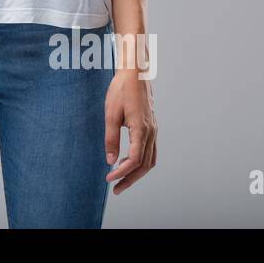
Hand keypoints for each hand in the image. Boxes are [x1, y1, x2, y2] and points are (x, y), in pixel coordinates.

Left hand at [104, 69, 157, 194]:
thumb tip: (111, 161)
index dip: (122, 173)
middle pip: (145, 165)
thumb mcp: (111, 113)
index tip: (109, 179)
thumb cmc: (121, 90)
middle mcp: (151, 132)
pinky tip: (128, 162)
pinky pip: (150, 151)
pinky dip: (141, 162)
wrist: (135, 73)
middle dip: (130, 179)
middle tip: (116, 189)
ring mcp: (154, 130)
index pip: (135, 160)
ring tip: (121, 180)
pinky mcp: (152, 127)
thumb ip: (111, 138)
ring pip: (150, 160)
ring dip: (137, 172)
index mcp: (141, 129)